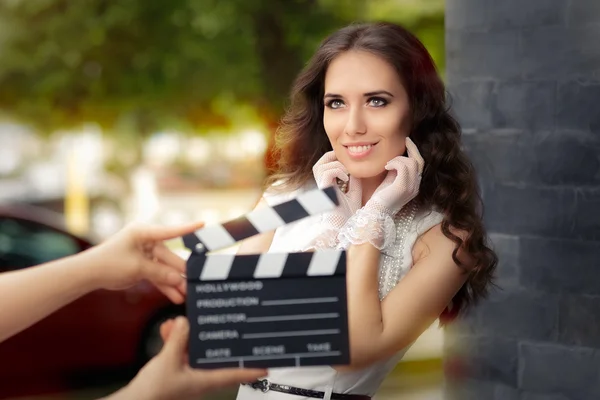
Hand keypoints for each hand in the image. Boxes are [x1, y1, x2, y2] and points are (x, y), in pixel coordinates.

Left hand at [85, 221, 203, 303]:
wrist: (89, 274)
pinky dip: (164, 286)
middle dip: (179, 272)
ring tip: (185, 294)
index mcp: (143, 232)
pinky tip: (175, 296)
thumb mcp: (137, 268)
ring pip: (164, 269)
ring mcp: (145, 254)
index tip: (202, 223)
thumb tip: (179, 279)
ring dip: (174, 282)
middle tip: (193, 283)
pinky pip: (157, 275)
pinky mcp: (143, 266)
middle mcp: (147, 241)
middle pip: (169, 256)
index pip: (170, 231)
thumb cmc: (109, 263)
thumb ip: (160, 273)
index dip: (187, 228)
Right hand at [108, 317, 265, 399]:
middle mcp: (199, 379)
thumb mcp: (168, 360)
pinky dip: (175, 342)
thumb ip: (179, 339)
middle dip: (213, 338)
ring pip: (195, 352)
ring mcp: (187, 376)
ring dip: (189, 337)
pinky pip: (180, 353)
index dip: (251, 369)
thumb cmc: (152, 392)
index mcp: (205, 380)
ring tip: (180, 323)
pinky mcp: (174, 373)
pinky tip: (168, 330)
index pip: (234, 374)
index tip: (267, 365)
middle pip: (215, 356)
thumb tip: (186, 322)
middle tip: (221, 323)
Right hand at [313, 151, 361, 216]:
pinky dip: (338, 171)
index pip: (324, 167)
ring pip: (320, 166)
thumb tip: (356, 169)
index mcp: (327, 186)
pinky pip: (327, 172)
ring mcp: (322, 189)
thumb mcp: (354, 194)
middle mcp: (322, 187)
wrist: (345, 229)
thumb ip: (354, 181)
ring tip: (347, 173)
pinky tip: (346, 179)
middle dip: (332, 159)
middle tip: (346, 165)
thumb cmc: (349, 216)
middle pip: (318, 164)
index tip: (349, 166)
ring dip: (336, 165)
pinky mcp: (324, 192)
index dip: (334, 160)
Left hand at [367, 137, 423, 215]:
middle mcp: (416, 186)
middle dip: (412, 149)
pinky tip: (386, 167)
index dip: (415, 151)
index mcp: (415, 185)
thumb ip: (398, 170)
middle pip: (419, 162)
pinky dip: (394, 163)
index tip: (407, 142)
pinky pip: (403, 167)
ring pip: (411, 162)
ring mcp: (411, 187)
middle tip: (405, 140)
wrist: (376, 212)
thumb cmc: (381, 197)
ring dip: (398, 159)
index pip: (420, 165)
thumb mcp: (392, 180)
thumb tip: (398, 157)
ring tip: (388, 165)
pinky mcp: (403, 187)